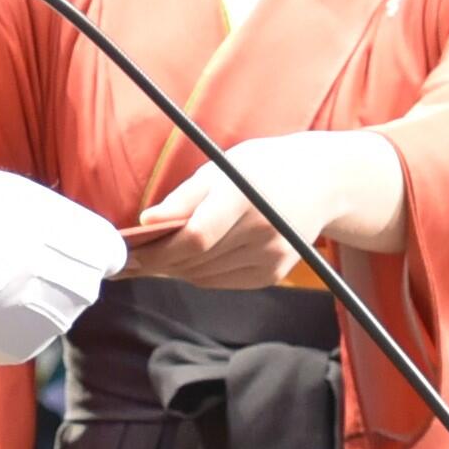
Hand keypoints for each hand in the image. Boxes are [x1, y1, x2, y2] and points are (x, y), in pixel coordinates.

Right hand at [0, 171, 128, 365]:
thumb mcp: (33, 199)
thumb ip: (59, 224)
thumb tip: (57, 234)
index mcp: (97, 249)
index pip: (109, 255)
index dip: (82, 248)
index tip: (56, 243)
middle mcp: (85, 293)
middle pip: (76, 287)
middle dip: (52, 277)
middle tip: (10, 260)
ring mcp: (52, 325)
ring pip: (44, 313)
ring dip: (24, 302)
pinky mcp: (18, 350)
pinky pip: (14, 334)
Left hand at [131, 132, 408, 289]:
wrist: (322, 182)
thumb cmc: (262, 168)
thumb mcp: (221, 167)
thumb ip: (184, 197)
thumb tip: (146, 221)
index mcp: (244, 197)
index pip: (195, 237)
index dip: (158, 251)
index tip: (128, 253)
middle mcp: (262, 231)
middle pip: (196, 261)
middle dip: (156, 263)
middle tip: (126, 261)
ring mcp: (271, 257)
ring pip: (205, 276)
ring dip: (173, 270)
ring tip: (147, 262)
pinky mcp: (274, 274)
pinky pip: (222, 281)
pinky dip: (198, 274)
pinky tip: (183, 263)